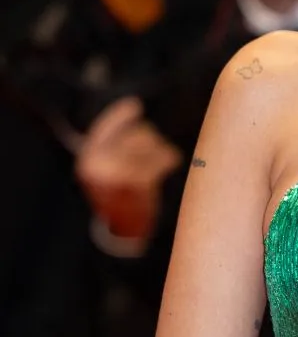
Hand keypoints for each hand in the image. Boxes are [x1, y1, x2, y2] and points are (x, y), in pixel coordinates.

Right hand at [75, 96, 182, 242]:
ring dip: (160, 149)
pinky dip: (169, 158)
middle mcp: (100, 165)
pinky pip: (161, 158)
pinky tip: (170, 162)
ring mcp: (119, 173)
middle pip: (136, 134)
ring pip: (151, 143)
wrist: (124, 230)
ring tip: (159, 163)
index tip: (135, 105)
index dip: (120, 116)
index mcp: (88, 161)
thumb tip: (131, 109)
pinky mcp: (140, 182)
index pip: (104, 129)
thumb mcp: (104, 170)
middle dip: (149, 140)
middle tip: (154, 152)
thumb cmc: (118, 196)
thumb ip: (111, 145)